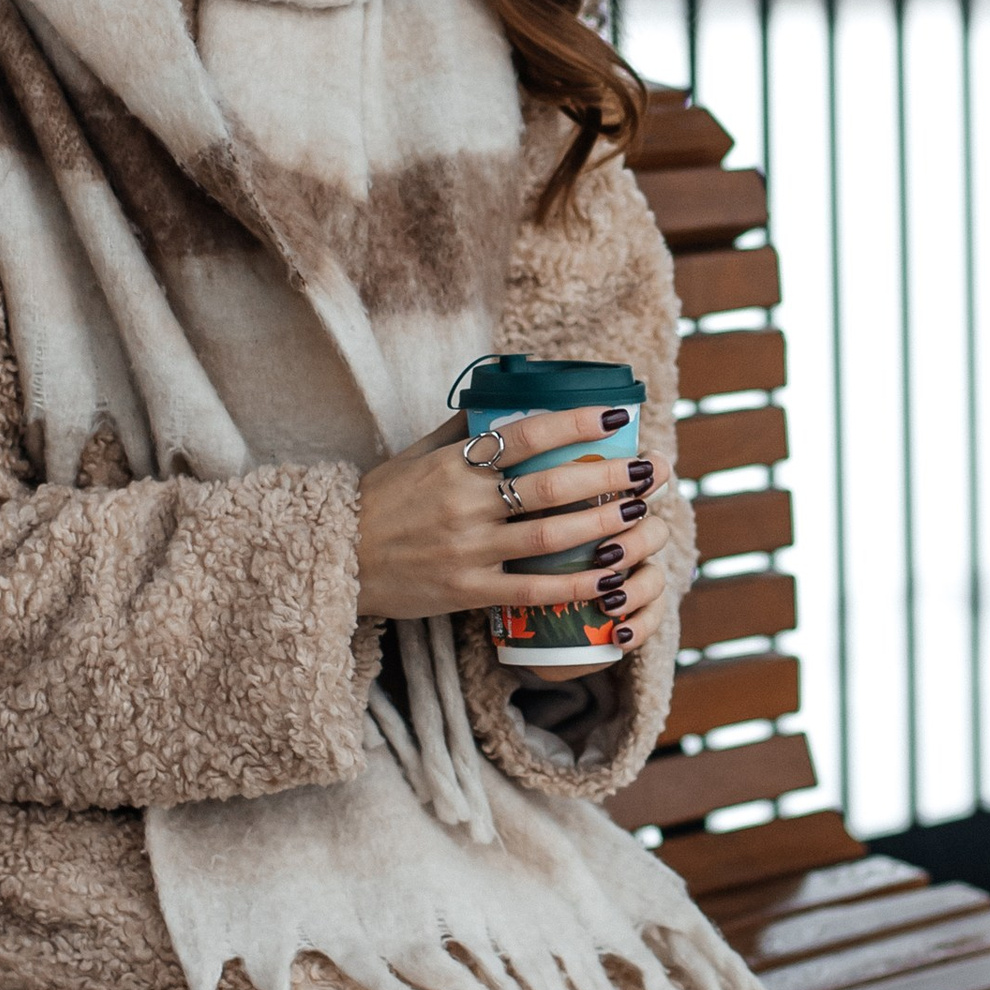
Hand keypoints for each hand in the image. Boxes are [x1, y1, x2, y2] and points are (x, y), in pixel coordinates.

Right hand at [354, 404, 670, 645]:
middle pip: (552, 487)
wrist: (336, 558)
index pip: (526, 435)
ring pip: (550, 537)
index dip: (576, 424)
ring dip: (604, 526)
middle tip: (652, 470)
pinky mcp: (466, 591)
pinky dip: (574, 586)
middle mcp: (464, 504)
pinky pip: (531, 591)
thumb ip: (464, 430)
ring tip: (642, 516)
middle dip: (610, 477)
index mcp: (455, 463)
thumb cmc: (381, 501)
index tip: (618, 417)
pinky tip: (611, 578)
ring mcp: (467, 550)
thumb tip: (506, 397)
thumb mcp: (416, 454)